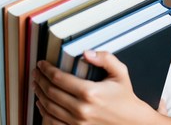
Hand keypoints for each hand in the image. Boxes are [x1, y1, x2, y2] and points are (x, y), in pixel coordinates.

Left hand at [33, 50, 160, 124]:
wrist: (134, 124)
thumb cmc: (125, 97)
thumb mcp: (120, 73)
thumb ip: (105, 58)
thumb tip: (86, 52)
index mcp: (90, 92)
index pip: (59, 78)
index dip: (46, 69)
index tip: (41, 63)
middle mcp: (81, 109)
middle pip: (51, 92)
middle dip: (40, 80)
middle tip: (36, 72)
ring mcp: (78, 123)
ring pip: (49, 108)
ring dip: (39, 94)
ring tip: (36, 84)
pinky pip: (53, 123)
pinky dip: (44, 113)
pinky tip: (41, 104)